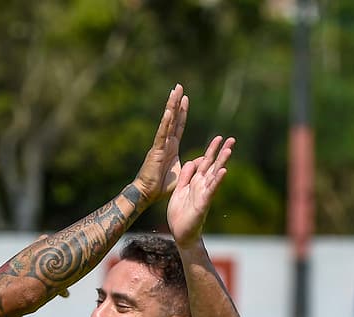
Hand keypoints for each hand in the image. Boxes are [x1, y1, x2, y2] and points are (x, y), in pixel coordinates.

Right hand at [133, 84, 188, 203]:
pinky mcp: (156, 150)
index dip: (182, 112)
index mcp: (171, 147)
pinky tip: (169, 111)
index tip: (185, 98)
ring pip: (167, 121)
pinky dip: (165, 122)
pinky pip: (162, 134)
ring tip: (175, 91)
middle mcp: (165, 142)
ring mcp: (160, 145)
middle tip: (179, 86)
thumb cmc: (162, 186)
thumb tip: (206, 159)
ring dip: (172, 106)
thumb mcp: (184, 173)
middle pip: (172, 118)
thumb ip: (194, 164)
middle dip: (176, 102)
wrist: (147, 194)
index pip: (178, 125)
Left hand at [166, 136, 234, 246]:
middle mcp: (202, 185)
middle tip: (232, 138)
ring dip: (222, 162)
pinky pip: (211, 190)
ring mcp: (204, 193)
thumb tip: (194, 160)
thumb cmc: (181, 213)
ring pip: (214, 175)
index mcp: (196, 181)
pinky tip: (223, 171)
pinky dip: (217, 180)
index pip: (205, 162)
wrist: (181, 232)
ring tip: (229, 150)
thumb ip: (186, 176)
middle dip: (221, 152)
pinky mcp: (203, 203)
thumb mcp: (180, 189)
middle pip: (213, 165)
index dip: (211, 150)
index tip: (219, 137)